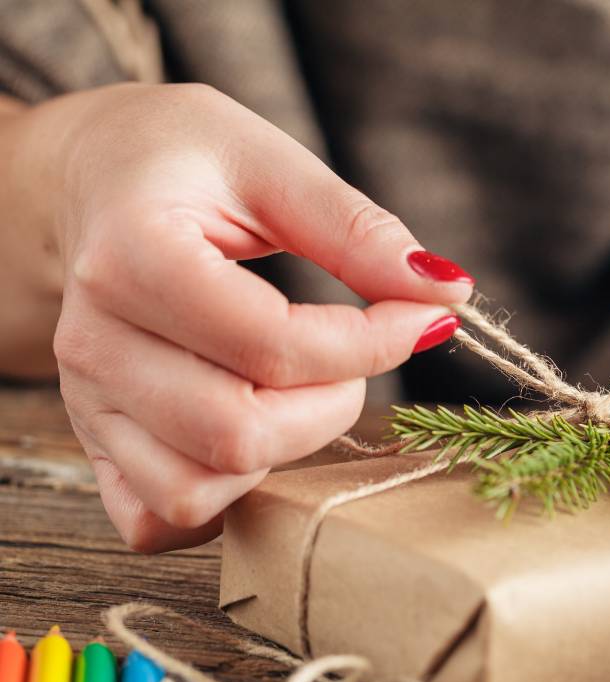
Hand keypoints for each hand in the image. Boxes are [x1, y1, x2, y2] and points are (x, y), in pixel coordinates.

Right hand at [15, 83, 473, 551]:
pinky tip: (255, 433)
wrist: (91, 180)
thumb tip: (446, 293)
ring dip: (282, 456)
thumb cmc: (182, 162)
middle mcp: (96, 343)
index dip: (374, 343)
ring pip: (197, 491)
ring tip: (302, 387)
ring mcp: (89, 403)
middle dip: (332, 404)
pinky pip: (158, 518)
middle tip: (355, 354)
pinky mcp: (97, 440)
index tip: (424, 316)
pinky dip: (223, 498)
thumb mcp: (271, 164)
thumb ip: (356, 230)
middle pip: (237, 433)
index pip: (273, 346)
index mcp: (132, 257)